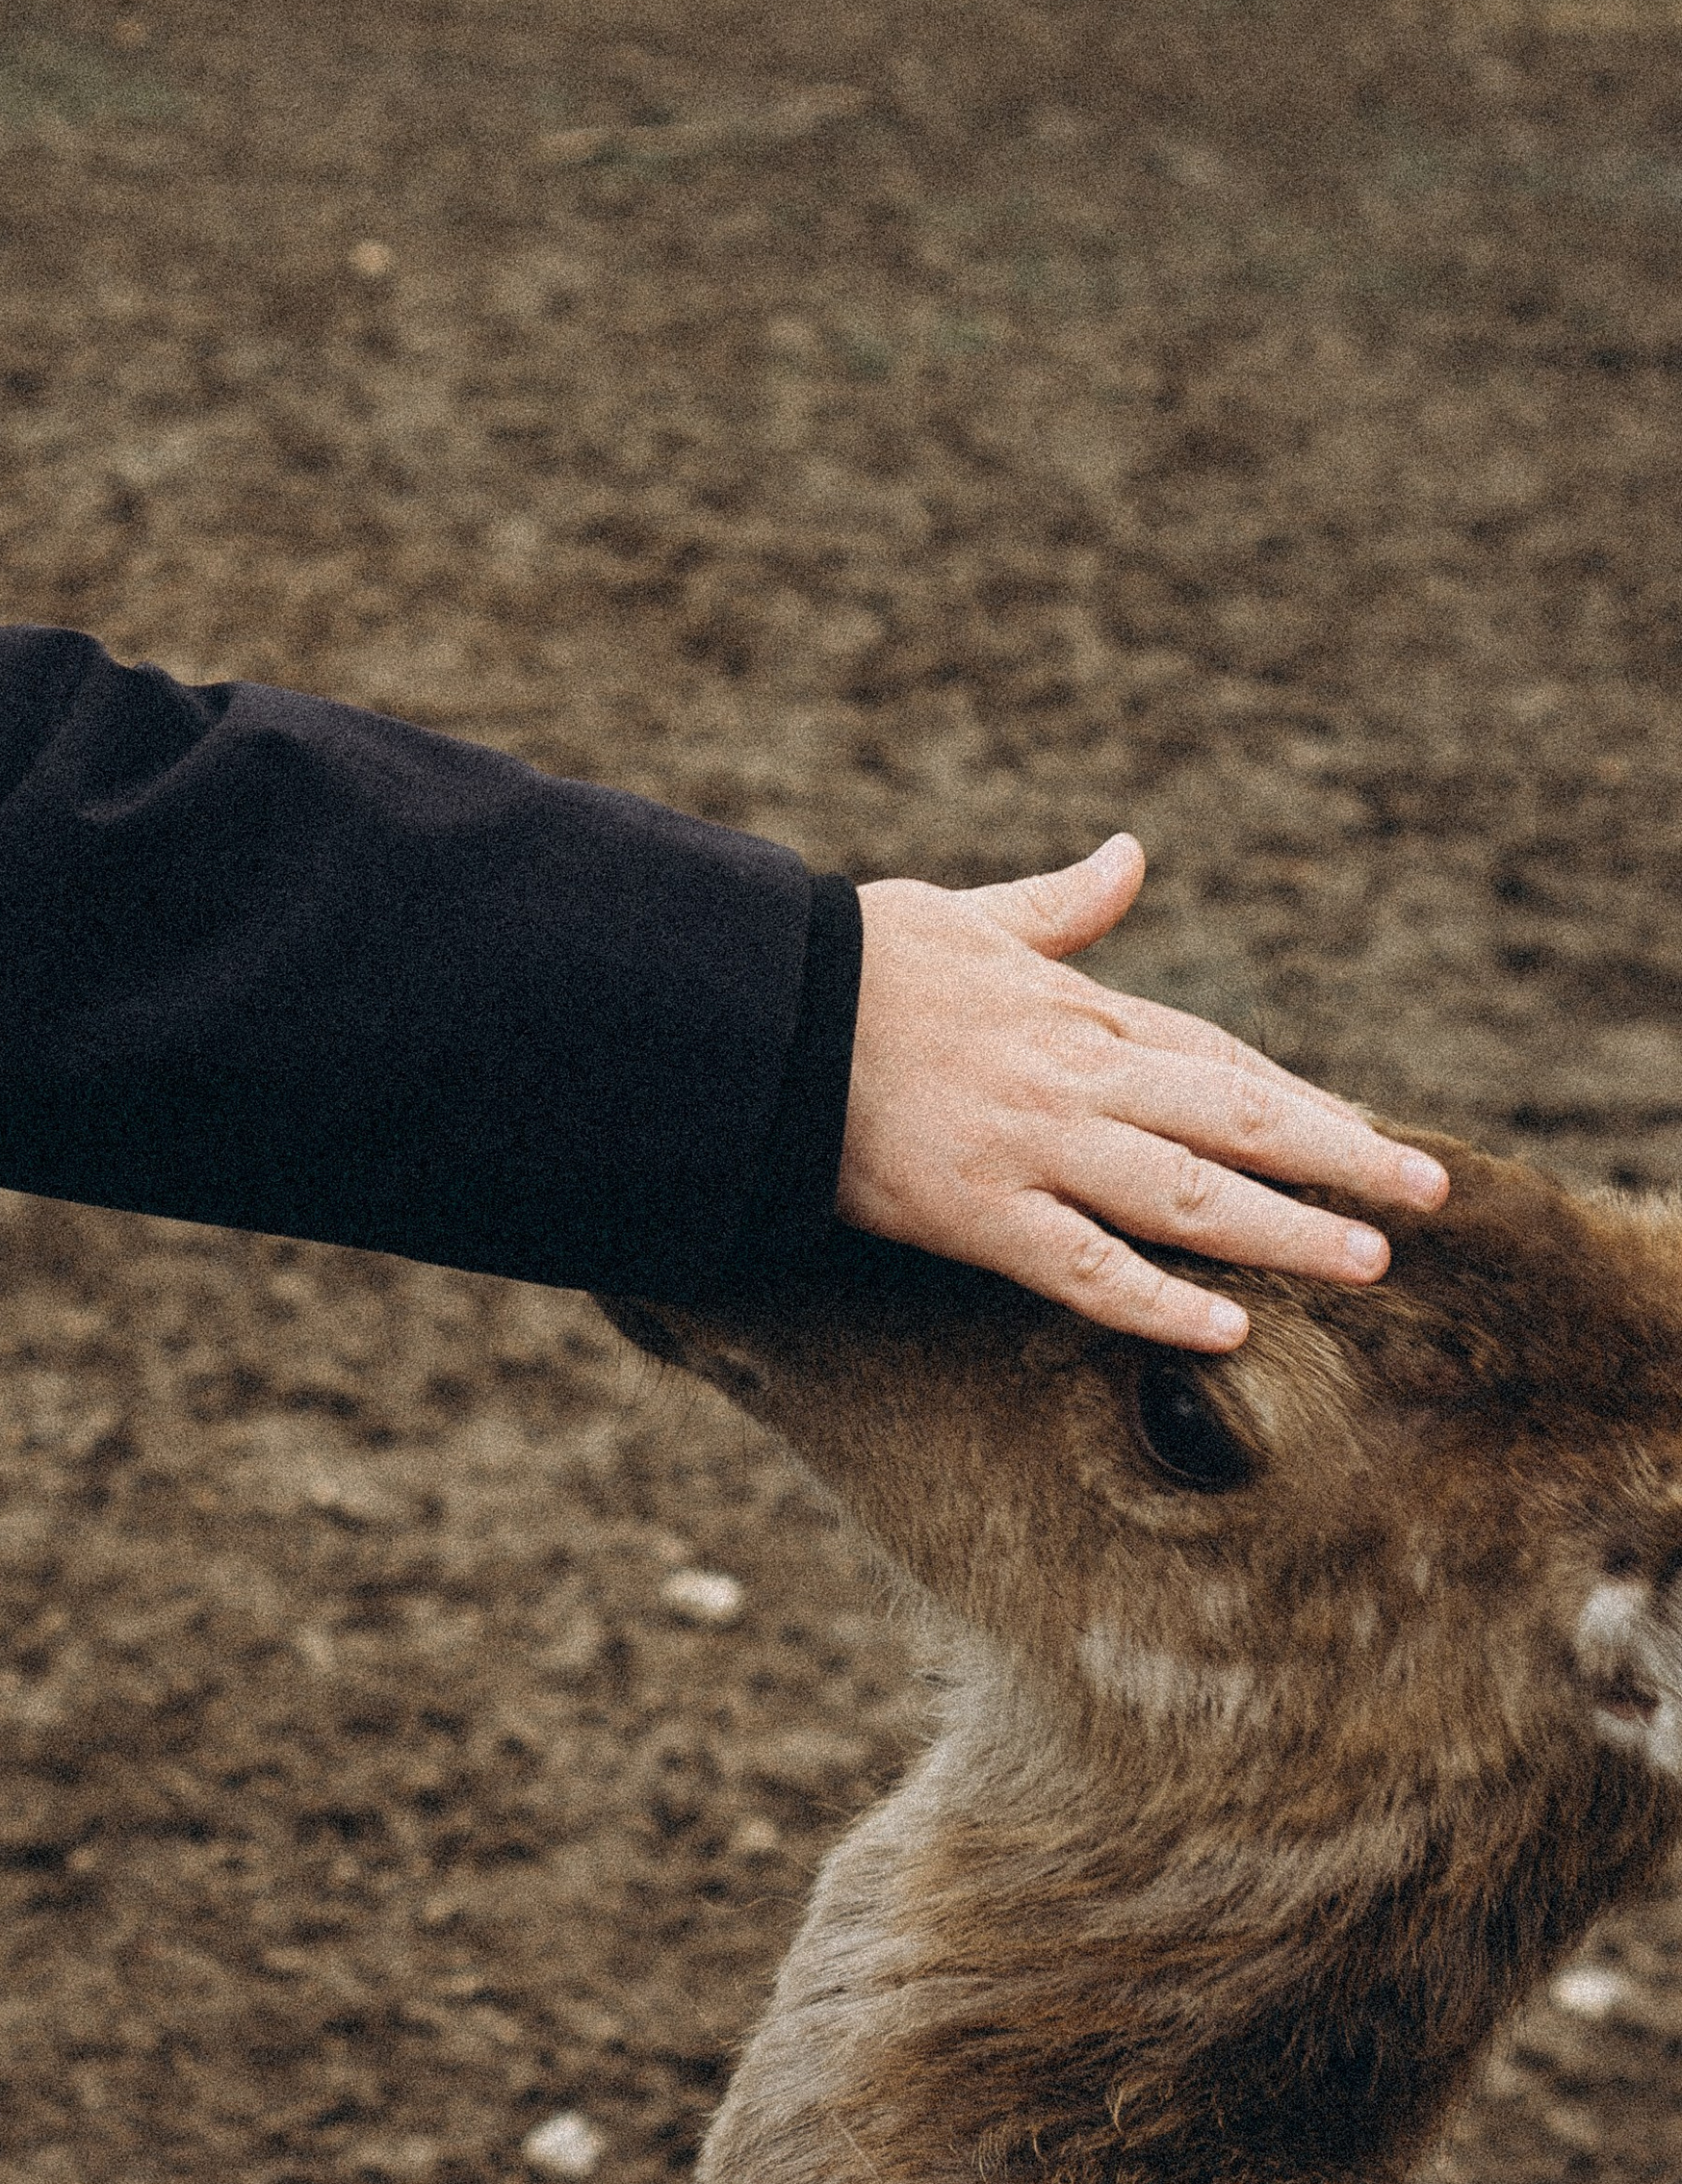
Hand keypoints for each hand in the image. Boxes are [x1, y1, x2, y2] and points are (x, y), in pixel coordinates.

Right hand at [838, 833, 1447, 1352]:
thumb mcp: (966, 912)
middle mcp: (1075, 1076)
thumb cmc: (850, 960)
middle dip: (1343, 1155)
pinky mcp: (976, 1211)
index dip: (1302, 1100)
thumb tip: (1129, 855)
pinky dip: (1161, 1299)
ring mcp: (1032, 1146)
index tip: (1368, 1131)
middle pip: (1238, 1119)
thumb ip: (1059, 904)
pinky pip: (1086, 1268)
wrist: (754, 1011)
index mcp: (1078, 1008)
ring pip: (1188, 1194)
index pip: (1220, 1058)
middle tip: (1429, 1194)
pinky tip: (1229, 1328)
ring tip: (1367, 1260)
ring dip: (1287, 1228)